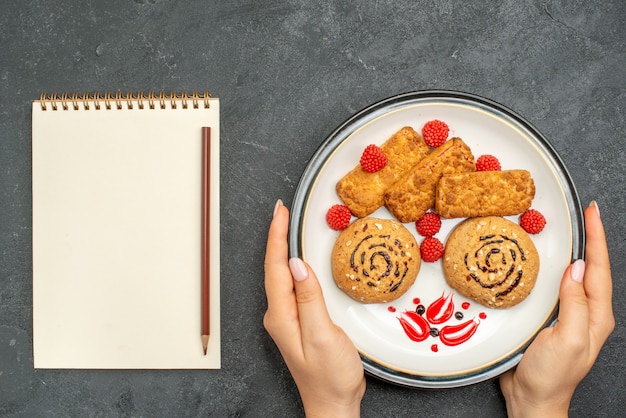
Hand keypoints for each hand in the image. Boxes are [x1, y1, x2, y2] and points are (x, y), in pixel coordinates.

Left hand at [263, 200, 365, 417]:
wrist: (333, 404)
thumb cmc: (330, 377)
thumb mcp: (323, 336)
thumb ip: (309, 299)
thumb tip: (296, 264)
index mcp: (282, 315)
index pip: (276, 267)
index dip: (277, 237)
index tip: (281, 213)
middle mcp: (279, 315)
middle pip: (274, 267)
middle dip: (276, 236)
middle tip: (283, 211)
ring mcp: (287, 318)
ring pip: (282, 275)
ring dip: (282, 248)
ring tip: (286, 225)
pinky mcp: (298, 321)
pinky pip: (292, 285)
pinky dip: (293, 265)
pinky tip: (298, 259)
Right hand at [499, 201, 614, 416]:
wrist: (532, 399)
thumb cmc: (551, 376)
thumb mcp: (566, 339)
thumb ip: (575, 303)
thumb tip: (576, 269)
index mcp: (596, 316)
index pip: (598, 269)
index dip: (596, 239)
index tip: (592, 214)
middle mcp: (586, 312)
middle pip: (592, 267)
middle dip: (591, 239)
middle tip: (585, 214)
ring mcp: (570, 314)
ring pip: (575, 275)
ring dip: (574, 250)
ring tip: (572, 230)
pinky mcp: (552, 317)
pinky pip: (556, 286)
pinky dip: (554, 267)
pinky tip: (547, 262)